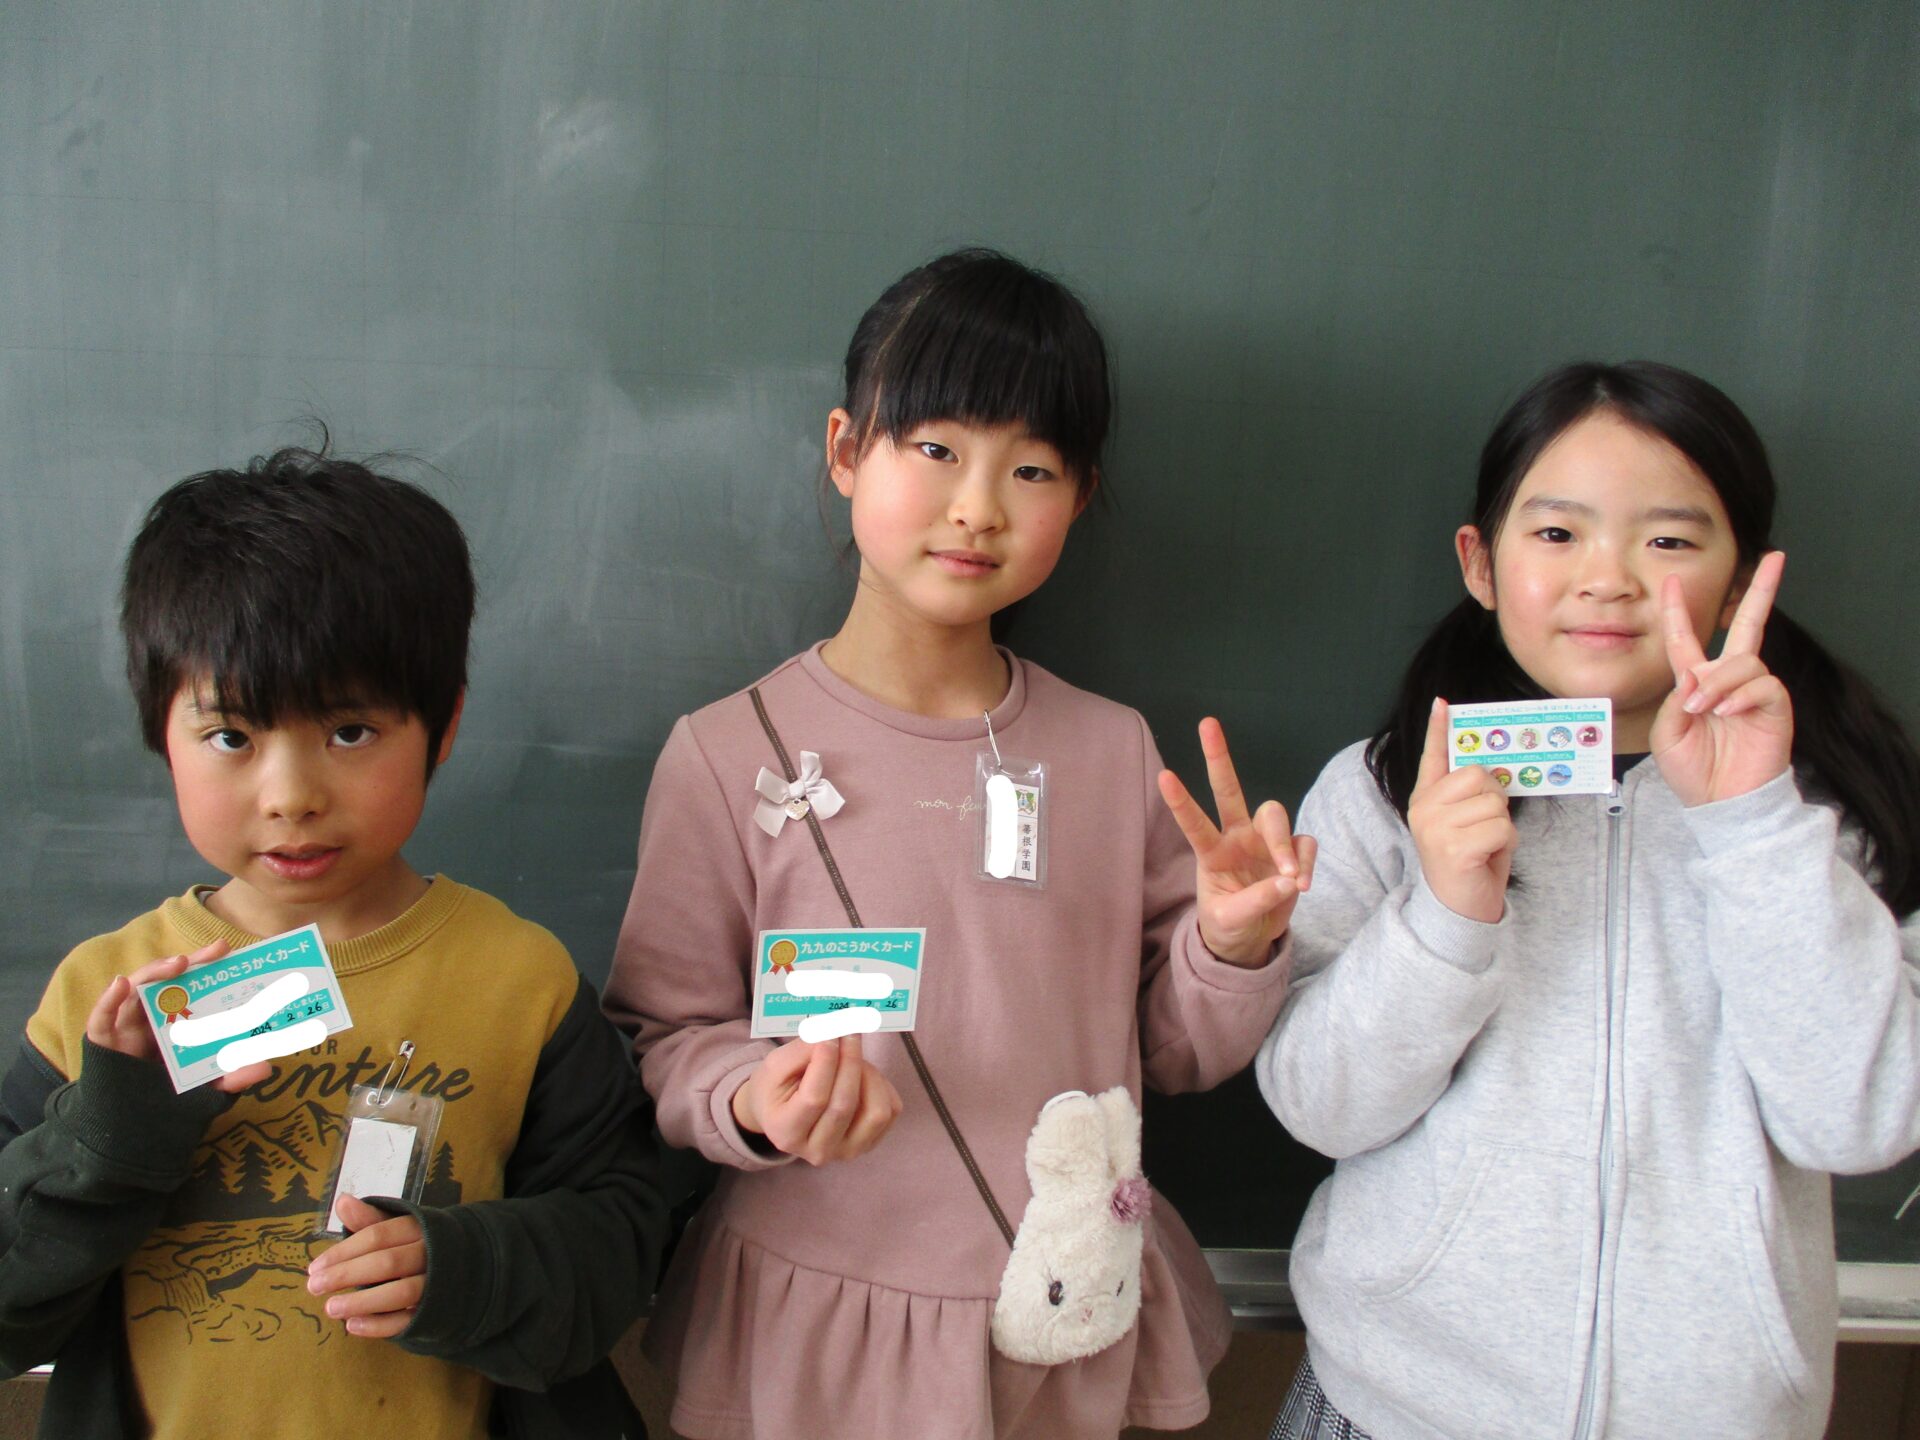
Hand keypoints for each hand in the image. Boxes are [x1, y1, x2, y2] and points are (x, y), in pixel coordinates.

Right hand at [83, 942, 271, 1094]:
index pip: (192, 988)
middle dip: (192, 962)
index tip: (229, 951)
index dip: (208, 967)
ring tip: (178, 963)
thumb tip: (266, 1067)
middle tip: (217, 950)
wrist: (128, 1126)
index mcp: (175, 1021)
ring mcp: (124, 1026)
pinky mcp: (102, 1042)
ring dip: (155, 972)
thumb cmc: (167, 1097)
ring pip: (137, 990)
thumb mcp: (205, 1087)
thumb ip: (231, 1077)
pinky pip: (100, 1019)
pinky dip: (108, 1000)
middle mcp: (150, 1017)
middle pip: (169, 982)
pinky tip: (120, 984)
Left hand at [306, 1194, 424, 1337]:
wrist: (463, 1271)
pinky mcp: (435, 1312)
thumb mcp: (396, 1229)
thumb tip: (342, 1200)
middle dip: (347, 1275)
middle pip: (387, 1263)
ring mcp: (436, 1285)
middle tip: (313, 1287)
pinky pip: (408, 1321)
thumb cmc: (415, 1247)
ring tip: (331, 1308)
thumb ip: (368, 1220)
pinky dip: (379, 1325)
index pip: (378, 1236)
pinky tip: (353, 1325)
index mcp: (419, 1229)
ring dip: (362, 1302)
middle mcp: (431, 1254)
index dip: (344, 1251)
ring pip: (401, 1293)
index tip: (315, 1267)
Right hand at [730, 1034, 901, 1165]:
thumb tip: (835, 1034)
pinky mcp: (870, 1143)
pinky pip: (890, 1110)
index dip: (826, 1062)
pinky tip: (862, 1074)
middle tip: (849, 1032)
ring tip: (854, 1057)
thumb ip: (802, 1050)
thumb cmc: (776, 1088)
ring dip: (869, 1075)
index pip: (814, 1098)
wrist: (784, 1114)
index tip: (831, 1034)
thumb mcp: (776, 1065)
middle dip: (850, 1060)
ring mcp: (846, 1152)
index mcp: (786, 1133)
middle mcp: (817, 1151)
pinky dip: (881, 1085)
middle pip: (845, 1104)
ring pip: (876, 1112)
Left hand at [1157, 717, 1316, 966]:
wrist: (1252, 938)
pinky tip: (1301, 887)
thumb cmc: (1229, 925)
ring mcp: (1265, 841)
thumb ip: (1255, 902)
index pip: (1194, 823)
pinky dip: (1306, 864)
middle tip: (1206, 723)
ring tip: (1289, 877)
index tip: (1163, 776)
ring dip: (1283, 843)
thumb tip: (1288, 881)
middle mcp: (1237, 837)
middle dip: (1218, 758)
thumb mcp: (1230, 921)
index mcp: (1212, 853)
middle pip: (1229, 790)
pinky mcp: (1293, 852)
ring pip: (1275, 815)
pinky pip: (1305, 844)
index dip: (1181, 802)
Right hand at [1409, 699, 1516, 923]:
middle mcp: (1424, 809)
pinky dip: (1506, 844)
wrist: (1458, 911)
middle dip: (1495, 799)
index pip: (1433, 756)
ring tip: (1487, 846)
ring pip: (1494, 804)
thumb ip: (1471, 796)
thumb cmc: (1470, 863)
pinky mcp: (1454, 847)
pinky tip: (1489, 858)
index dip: (1439, 729)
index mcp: (1426, 799)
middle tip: (1485, 826)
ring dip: (1503, 826)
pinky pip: (1501, 828)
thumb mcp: (1467, 823)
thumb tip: (1491, 770)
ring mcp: (1435, 827)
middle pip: (1479, 776)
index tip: (1443, 703)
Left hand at [1651, 551, 1792, 806]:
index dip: (1676, 611)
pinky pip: (1761, 684)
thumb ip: (1675, 699)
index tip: (1670, 581)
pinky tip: (1727, 713)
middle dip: (1762, 590)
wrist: (1720, 801)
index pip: (1686, 639)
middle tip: (1776, 557)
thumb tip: (1695, 676)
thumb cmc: (1692, 769)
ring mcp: (1754, 690)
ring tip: (1705, 710)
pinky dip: (1739, 696)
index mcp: (1696, 682)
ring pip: (1741, 662)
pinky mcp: (1775, 705)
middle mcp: (1728, 679)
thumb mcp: (1667, 732)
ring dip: (1717, 683)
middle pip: (1747, 625)